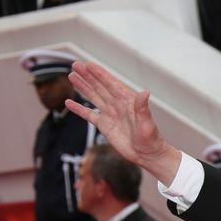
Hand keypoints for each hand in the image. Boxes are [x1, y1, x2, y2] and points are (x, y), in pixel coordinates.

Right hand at [66, 61, 181, 184]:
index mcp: (128, 102)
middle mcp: (117, 105)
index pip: (111, 84)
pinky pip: (89, 115)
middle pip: (100, 87)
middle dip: (88, 76)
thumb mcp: (147, 123)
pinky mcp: (104, 126)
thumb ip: (143, 108)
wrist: (147, 155)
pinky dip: (79, 109)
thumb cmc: (151, 139)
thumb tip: (145, 93)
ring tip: (72, 76)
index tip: (89, 65)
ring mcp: (110, 115)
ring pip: (93, 97)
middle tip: (75, 65)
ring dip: (83, 87)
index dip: (100, 74)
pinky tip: (69, 102)